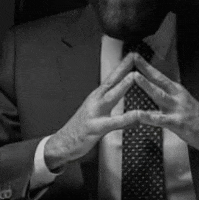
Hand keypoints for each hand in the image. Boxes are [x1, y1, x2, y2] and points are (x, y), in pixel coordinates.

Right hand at [44, 53, 146, 171]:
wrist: (61, 144)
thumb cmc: (80, 130)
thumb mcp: (98, 116)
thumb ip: (114, 112)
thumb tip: (131, 111)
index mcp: (97, 97)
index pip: (111, 78)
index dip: (122, 66)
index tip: (133, 55)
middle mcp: (95, 101)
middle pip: (111, 81)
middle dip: (123, 67)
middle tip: (135, 55)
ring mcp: (95, 113)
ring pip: (111, 97)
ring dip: (123, 86)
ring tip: (134, 76)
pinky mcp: (96, 128)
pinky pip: (114, 122)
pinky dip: (126, 118)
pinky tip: (137, 116)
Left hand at [133, 53, 198, 157]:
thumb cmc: (197, 119)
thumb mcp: (182, 102)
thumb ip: (168, 96)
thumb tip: (155, 89)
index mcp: (176, 91)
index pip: (159, 76)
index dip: (147, 66)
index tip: (134, 55)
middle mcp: (176, 96)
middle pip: (159, 79)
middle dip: (145, 68)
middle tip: (132, 57)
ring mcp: (177, 108)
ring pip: (159, 95)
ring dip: (146, 85)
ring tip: (134, 76)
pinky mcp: (178, 122)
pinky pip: (161, 120)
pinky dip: (149, 117)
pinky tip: (139, 115)